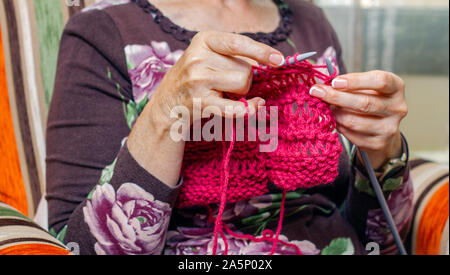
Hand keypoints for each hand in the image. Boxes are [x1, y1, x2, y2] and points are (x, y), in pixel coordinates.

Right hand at [147, 31, 284, 130]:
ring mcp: (197, 80)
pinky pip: (234, 107)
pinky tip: (254, 107)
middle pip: (245, 69)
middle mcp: (198, 57)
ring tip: (223, 93)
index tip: (279, 60)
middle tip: (226, 84)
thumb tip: (271, 62)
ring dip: (240, 93)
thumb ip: (235, 55)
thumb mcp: (209, 56)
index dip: (262, 51)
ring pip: (242, 85)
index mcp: (204, 40)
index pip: (239, 42)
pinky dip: (247, 109)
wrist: (167, 102)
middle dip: (244, 79)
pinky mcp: (200, 102)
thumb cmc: (197, 77)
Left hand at [309, 70, 407, 168]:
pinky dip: (339, 126)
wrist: (382, 126)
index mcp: (396, 88)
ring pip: (354, 121)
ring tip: (327, 107)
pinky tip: (335, 120)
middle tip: (317, 92)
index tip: (335, 81)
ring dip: (335, 114)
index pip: (380, 81)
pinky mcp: (378, 143)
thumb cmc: (370, 99)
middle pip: (364, 103)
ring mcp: (389, 128)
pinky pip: (351, 135)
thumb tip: (322, 85)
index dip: (356, 81)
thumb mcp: (365, 86)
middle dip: (336, 97)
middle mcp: (397, 108)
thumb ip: (348, 84)